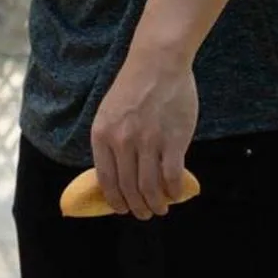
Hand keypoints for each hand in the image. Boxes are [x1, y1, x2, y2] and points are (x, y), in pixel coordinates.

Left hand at [89, 52, 198, 219]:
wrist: (157, 63)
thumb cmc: (133, 88)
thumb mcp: (108, 114)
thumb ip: (110, 142)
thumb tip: (115, 175)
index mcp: (101, 135)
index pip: (105, 180)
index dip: (114, 200)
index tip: (122, 209)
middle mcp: (122, 141)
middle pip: (128, 188)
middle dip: (137, 208)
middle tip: (145, 214)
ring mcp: (148, 142)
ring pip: (150, 187)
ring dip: (156, 204)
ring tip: (161, 208)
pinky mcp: (173, 140)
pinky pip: (172, 176)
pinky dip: (174, 191)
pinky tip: (176, 194)